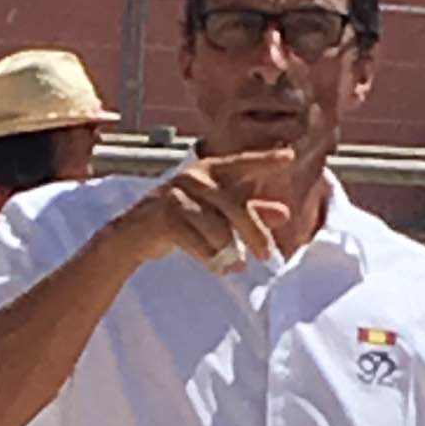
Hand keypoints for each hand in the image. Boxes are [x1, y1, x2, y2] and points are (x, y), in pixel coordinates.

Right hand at [134, 147, 299, 273]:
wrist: (134, 234)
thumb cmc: (180, 218)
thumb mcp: (217, 212)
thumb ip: (251, 210)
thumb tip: (285, 214)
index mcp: (209, 170)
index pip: (241, 164)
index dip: (264, 160)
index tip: (290, 157)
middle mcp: (193, 177)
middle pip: (234, 205)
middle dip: (253, 232)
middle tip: (266, 254)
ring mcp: (176, 195)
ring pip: (217, 228)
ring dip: (228, 252)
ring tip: (233, 265)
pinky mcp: (164, 217)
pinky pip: (198, 242)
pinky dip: (211, 258)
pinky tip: (218, 267)